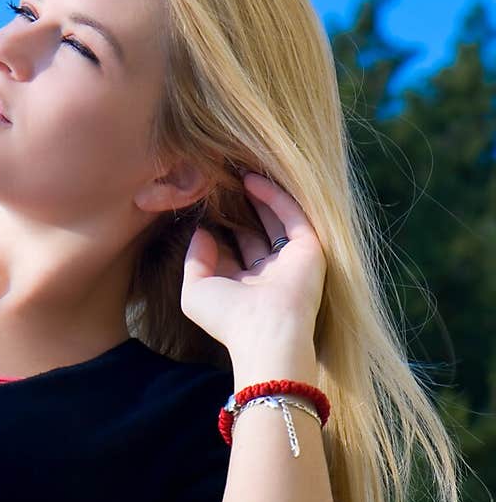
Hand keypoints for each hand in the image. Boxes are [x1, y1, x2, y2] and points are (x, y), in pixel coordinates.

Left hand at [179, 172, 326, 353]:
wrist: (266, 329)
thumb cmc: (227, 317)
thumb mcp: (194, 291)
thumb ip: (194, 260)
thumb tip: (201, 232)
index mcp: (243, 287)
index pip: (230, 251)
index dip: (218, 228)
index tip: (202, 205)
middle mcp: (268, 274)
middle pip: (253, 232)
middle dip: (238, 208)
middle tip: (222, 182)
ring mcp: (289, 261)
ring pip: (273, 220)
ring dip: (258, 197)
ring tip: (237, 172)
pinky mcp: (308, 248)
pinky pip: (291, 215)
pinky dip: (273, 196)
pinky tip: (252, 180)